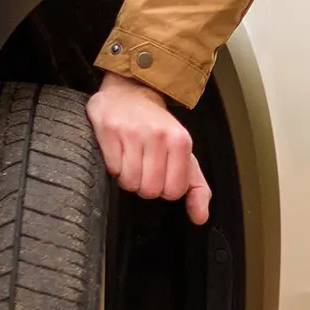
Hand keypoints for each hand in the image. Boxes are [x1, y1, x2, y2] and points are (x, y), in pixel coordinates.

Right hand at [86, 72, 210, 224]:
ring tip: (131, 160)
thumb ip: (196, 187)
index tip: (161, 174)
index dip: (165, 189)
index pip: (173, 191)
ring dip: (129, 178)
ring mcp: (132, 132)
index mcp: (180, 140)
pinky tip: (119, 153)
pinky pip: (112, 170)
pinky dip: (114, 168)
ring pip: (129, 182)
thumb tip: (200, 217)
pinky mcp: (109, 130)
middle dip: (145, 185)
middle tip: (144, 168)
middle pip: (150, 190)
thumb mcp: (184, 154)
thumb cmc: (158, 128)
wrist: (131, 91)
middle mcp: (158, 135)